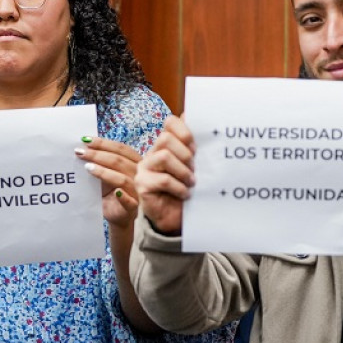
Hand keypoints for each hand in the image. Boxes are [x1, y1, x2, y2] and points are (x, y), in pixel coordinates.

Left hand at [76, 135, 140, 226]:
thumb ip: (101, 161)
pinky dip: (123, 197)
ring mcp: (138, 191)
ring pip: (122, 179)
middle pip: (119, 161)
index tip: (85, 140)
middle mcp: (139, 174)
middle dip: (98, 154)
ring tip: (87, 167)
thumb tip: (82, 146)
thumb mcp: (107, 173)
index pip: (121, 149)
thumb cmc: (112, 191)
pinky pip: (129, 201)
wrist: (118, 215)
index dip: (103, 143)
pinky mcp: (134, 208)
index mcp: (136, 162)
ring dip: (104, 172)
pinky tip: (115, 192)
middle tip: (80, 152)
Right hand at [134, 115, 195, 234]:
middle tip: (194, 169)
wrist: (177, 220)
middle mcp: (151, 154)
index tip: (195, 146)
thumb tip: (200, 122)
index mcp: (165, 146)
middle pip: (165, 138)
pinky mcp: (142, 185)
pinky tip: (185, 194)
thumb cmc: (186, 192)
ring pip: (164, 157)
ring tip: (191, 182)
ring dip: (183, 171)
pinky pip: (163, 179)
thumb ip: (194, 148)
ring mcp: (144, 169)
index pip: (169, 123)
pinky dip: (179, 187)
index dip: (184, 130)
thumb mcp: (194, 168)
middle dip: (185, 153)